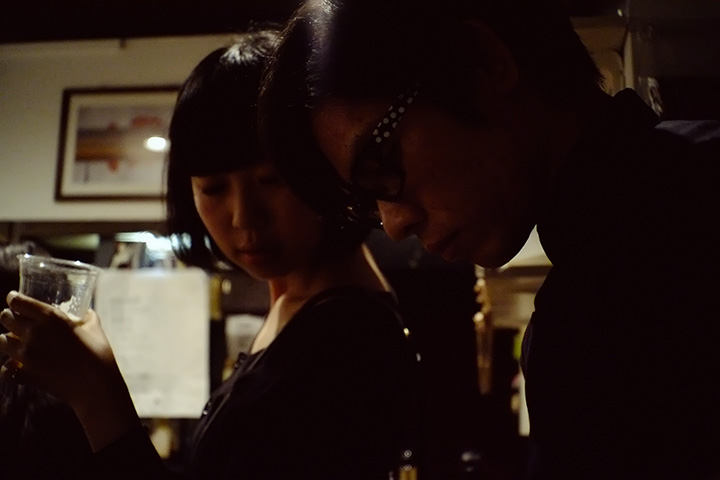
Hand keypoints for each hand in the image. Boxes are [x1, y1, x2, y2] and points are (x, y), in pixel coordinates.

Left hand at [0, 291, 114, 402]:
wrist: (95, 385)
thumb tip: (86, 313)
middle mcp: (34, 333)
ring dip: (7, 341)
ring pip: (1, 342)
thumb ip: (88, 318)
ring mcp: (26, 355)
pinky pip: (6, 369)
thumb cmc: (98, 354)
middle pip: (5, 318)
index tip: (14, 299)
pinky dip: (9, 368)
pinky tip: (17, 367)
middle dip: (8, 317)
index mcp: (51, 318)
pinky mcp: (25, 374)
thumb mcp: (95, 329)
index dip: (14, 299)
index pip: (18, 302)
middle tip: (14, 320)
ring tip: (15, 343)